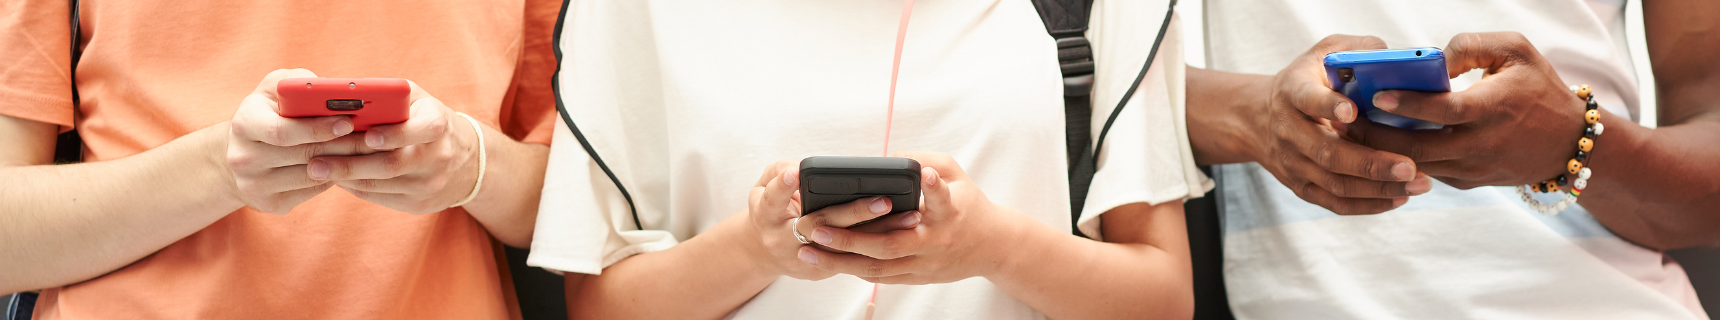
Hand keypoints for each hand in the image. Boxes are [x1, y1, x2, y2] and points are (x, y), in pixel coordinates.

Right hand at [227, 69, 368, 213]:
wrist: (242, 153)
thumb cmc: (269, 112)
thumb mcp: (274, 89)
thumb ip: (298, 83)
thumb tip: (331, 90)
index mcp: (244, 124)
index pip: (282, 131)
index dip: (318, 128)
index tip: (349, 121)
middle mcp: (243, 158)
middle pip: (304, 155)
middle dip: (344, 144)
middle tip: (376, 137)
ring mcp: (254, 185)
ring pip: (313, 175)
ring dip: (346, 163)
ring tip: (370, 150)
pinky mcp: (270, 203)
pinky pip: (312, 191)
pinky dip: (335, 178)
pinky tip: (352, 165)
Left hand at [308, 81, 480, 213]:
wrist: (465, 162)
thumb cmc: (426, 119)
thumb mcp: (417, 100)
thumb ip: (389, 95)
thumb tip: (342, 96)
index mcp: (440, 125)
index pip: (422, 130)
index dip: (395, 134)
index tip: (366, 135)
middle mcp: (438, 157)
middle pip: (391, 164)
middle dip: (350, 164)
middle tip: (315, 163)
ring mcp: (429, 184)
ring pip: (379, 184)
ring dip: (344, 177)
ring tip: (315, 169)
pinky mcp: (418, 204)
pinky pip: (378, 196)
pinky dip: (353, 186)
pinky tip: (336, 177)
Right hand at [741, 160, 914, 280]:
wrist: (767, 251)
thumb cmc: (772, 208)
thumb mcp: (764, 187)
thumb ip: (780, 173)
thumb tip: (801, 168)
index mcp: (767, 216)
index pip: (773, 200)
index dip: (784, 187)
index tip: (796, 172)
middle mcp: (784, 240)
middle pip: (820, 226)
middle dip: (853, 213)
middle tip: (883, 200)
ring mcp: (806, 258)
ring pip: (845, 248)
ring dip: (879, 232)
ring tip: (909, 217)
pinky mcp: (823, 270)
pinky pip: (854, 258)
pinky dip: (879, 244)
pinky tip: (905, 231)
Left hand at [796, 151, 1037, 284]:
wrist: (992, 247)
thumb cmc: (969, 204)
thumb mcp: (957, 175)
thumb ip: (926, 160)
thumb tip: (889, 159)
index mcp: (950, 212)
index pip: (942, 200)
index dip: (933, 188)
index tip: (925, 176)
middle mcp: (935, 242)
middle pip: (889, 245)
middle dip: (849, 238)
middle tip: (817, 227)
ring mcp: (925, 264)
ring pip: (877, 268)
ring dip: (840, 260)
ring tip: (808, 249)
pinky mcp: (918, 276)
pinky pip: (880, 276)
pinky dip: (853, 268)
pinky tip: (828, 260)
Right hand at [1253, 35, 1432, 214]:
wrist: (1260, 118)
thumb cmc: (1309, 80)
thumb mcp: (1325, 53)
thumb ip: (1358, 51)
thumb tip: (1396, 61)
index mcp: (1293, 91)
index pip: (1307, 99)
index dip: (1327, 105)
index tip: (1352, 111)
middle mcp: (1288, 130)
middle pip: (1327, 152)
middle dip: (1370, 162)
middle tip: (1409, 166)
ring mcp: (1293, 162)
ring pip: (1335, 183)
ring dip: (1378, 187)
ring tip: (1418, 184)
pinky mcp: (1301, 186)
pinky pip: (1334, 203)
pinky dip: (1367, 204)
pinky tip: (1399, 198)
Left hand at [1357, 32, 1588, 188]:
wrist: (1568, 143)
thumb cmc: (1538, 88)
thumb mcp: (1516, 52)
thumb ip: (1472, 46)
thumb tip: (1432, 57)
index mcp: (1494, 108)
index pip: (1445, 111)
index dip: (1410, 105)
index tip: (1376, 96)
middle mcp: (1482, 143)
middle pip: (1418, 147)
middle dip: (1375, 136)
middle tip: (1343, 120)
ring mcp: (1473, 167)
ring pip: (1417, 165)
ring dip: (1380, 151)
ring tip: (1349, 132)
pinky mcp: (1467, 181)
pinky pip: (1426, 171)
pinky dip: (1399, 160)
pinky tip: (1374, 145)